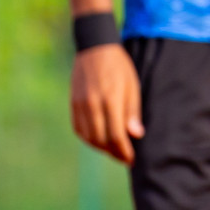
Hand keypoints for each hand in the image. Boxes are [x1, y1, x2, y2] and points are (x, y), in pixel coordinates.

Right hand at [70, 44, 143, 163]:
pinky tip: (99, 140)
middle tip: (125, 158)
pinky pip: (79, 129)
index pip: (116, 135)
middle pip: (101, 140)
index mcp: (111, 99)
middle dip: (114, 153)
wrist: (95, 49)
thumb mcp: (133, 86)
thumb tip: (136, 135)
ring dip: (101, 148)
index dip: (124, 151)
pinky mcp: (73, 104)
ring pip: (89, 137)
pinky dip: (89, 139)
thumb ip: (133, 111)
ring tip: (114, 151)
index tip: (131, 159)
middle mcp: (92, 104)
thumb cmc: (120, 68)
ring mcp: (80, 105)